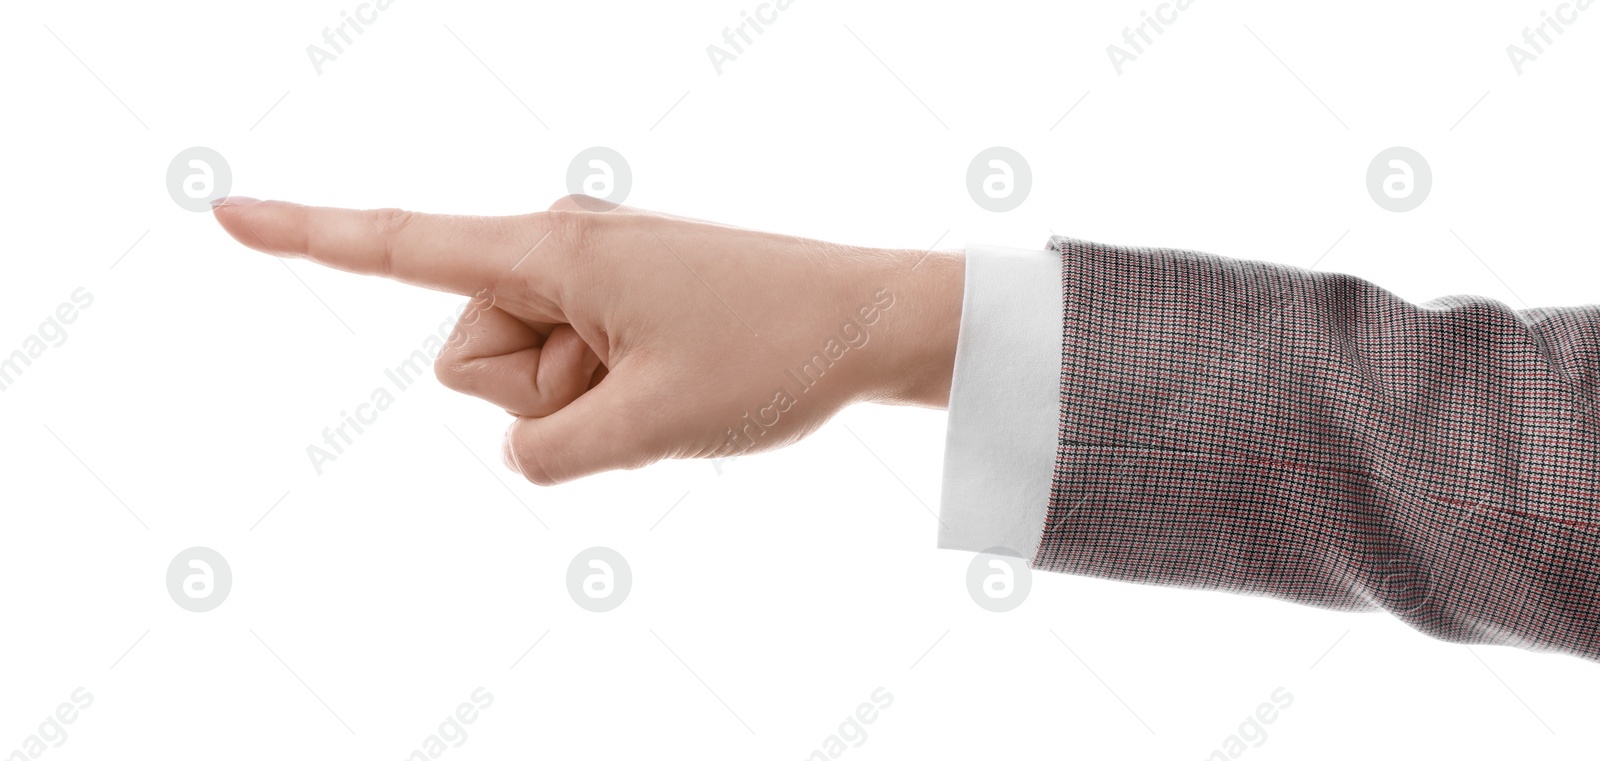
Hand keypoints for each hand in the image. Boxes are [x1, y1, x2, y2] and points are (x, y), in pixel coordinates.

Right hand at [212, 196, 963, 484]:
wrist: (871, 323)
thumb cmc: (772, 359)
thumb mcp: (643, 427)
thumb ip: (546, 452)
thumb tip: (521, 447)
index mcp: (554, 251)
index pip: (403, 245)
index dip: (308, 237)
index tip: (223, 211)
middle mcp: (561, 247)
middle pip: (472, 355)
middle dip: (540, 394)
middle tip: (640, 384)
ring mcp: (594, 271)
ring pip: (526, 372)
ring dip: (587, 399)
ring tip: (671, 380)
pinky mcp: (622, 295)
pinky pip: (574, 363)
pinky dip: (612, 391)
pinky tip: (681, 377)